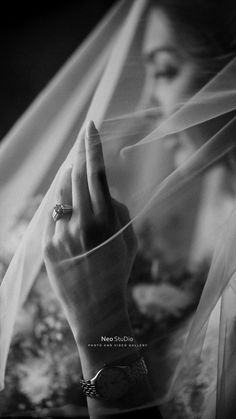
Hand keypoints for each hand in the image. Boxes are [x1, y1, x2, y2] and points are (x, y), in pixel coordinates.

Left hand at [42, 121, 137, 344]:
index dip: (92, 148)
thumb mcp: (129, 240)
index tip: (90, 128)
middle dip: (78, 152)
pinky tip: (68, 206)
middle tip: (82, 136)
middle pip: (74, 176)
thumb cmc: (117, 272)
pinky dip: (61, 205)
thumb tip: (101, 190)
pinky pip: (53, 215)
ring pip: (60, 193)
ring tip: (76, 173)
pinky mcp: (47, 245)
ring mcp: (60, 234)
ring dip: (68, 179)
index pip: (95, 174)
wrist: (96, 309)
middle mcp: (80, 224)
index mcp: (104, 222)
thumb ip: (117, 210)